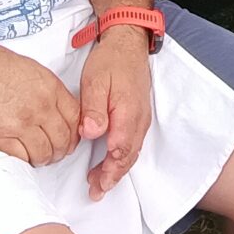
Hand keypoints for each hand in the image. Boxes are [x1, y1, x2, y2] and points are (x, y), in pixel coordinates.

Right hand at [0, 45, 81, 166]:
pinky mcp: (0, 136)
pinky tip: (21, 154)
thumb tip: (58, 109)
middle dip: (61, 149)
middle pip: (63, 139)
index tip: (70, 137)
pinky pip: (22, 158)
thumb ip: (48, 89)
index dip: (75, 131)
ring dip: (44, 157)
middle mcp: (39, 106)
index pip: (75, 117)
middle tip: (55, 150)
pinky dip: (24, 160)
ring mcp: (20, 123)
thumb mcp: (30, 68)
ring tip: (38, 155)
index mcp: (49, 87)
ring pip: (45, 153)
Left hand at [78, 30, 153, 201]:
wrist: (127, 42)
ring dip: (117, 169)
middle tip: (96, 191)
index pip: (120, 151)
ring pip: (131, 152)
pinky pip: (132, 143)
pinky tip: (109, 161)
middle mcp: (138, 119)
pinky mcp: (138, 115)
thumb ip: (94, 109)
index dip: (109, 171)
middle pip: (128, 157)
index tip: (97, 185)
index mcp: (127, 113)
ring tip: (98, 183)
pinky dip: (121, 157)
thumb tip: (92, 133)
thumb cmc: (110, 60)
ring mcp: (140, 118)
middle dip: (112, 177)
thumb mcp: (95, 81)